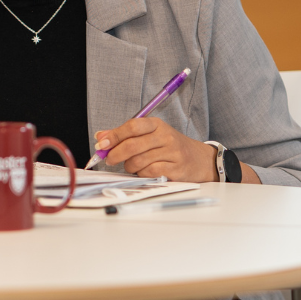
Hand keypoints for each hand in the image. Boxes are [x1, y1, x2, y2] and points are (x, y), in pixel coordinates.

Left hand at [94, 118, 219, 181]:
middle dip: (116, 154)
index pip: (133, 126)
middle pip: (133, 145)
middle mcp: (165, 136)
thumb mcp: (149, 135)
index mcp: (157, 125)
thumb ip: (125, 135)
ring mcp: (172, 153)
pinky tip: (144, 171)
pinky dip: (142, 174)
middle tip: (109, 159)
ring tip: (132, 165)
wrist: (200, 159)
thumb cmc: (169, 147)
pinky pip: (149, 173)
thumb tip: (101, 137)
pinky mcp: (176, 169)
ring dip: (129, 166)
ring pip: (139, 161)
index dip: (114, 135)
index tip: (101, 144)